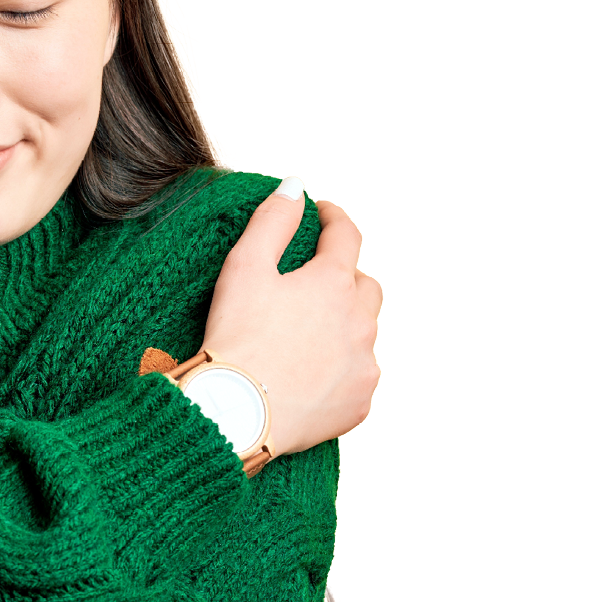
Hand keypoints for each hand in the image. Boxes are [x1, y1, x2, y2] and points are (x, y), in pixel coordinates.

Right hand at [202, 179, 382, 456]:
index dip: (334, 218)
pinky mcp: (359, 403)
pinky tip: (313, 372)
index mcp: (333, 283)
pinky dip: (342, 368)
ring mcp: (363, 365)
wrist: (237, 413)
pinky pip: (359, 376)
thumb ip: (273, 220)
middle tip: (314, 281)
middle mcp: (360, 322)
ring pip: (364, 333)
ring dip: (344, 325)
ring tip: (308, 332)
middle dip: (345, 277)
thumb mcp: (244, 266)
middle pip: (366, 286)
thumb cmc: (236, 339)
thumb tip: (296, 187)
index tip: (324, 213)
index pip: (347, 236)